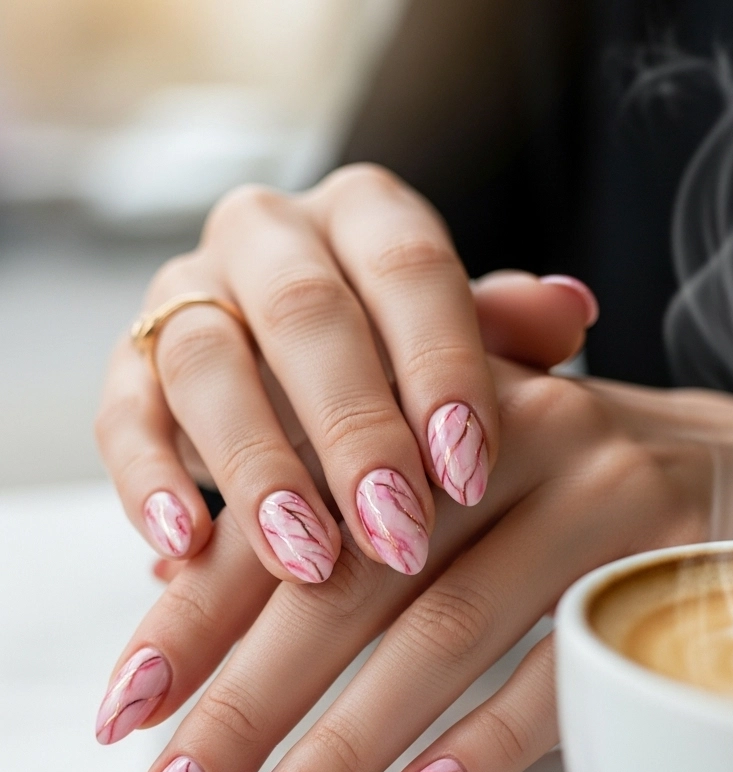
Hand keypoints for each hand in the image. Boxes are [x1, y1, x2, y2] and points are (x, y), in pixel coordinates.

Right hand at [95, 164, 596, 579]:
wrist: (299, 379)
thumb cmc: (400, 367)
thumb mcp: (463, 350)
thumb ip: (507, 334)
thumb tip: (570, 311)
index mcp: (364, 213)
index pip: (408, 267)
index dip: (439, 366)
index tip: (469, 471)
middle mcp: (267, 234)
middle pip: (304, 313)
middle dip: (353, 430)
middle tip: (396, 534)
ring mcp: (187, 292)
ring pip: (206, 363)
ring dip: (255, 468)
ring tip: (304, 558)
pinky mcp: (128, 363)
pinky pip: (122, 414)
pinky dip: (148, 482)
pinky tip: (183, 550)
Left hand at [96, 361, 732, 771]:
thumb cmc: (577, 479)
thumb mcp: (458, 467)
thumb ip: (342, 511)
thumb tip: (187, 589)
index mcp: (430, 405)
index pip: (291, 515)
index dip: (197, 613)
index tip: (126, 707)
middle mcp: (507, 437)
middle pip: (346, 582)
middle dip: (242, 702)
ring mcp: (595, 498)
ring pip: (442, 632)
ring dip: (342, 746)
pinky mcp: (664, 567)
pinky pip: (565, 669)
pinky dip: (486, 742)